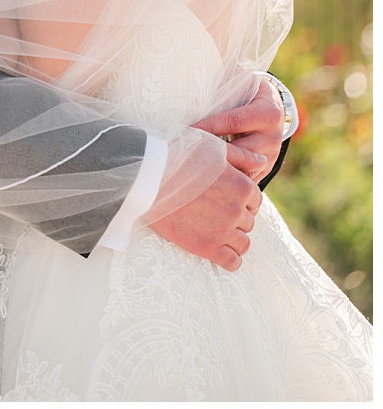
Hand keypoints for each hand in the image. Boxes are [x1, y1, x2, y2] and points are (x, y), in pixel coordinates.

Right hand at [148, 150, 261, 270]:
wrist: (145, 176)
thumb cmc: (176, 156)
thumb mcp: (212, 146)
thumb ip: (240, 155)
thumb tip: (263, 161)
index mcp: (242, 186)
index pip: (254, 201)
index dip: (241, 200)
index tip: (223, 199)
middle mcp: (237, 210)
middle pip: (248, 222)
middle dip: (234, 218)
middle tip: (212, 213)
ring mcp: (223, 230)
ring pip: (243, 243)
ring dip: (233, 239)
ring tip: (214, 232)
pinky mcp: (206, 246)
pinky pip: (232, 262)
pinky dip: (229, 259)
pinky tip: (217, 250)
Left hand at [189, 79, 284, 182]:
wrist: (269, 106)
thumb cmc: (245, 89)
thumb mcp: (239, 80)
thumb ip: (223, 79)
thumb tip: (191, 65)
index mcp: (268, 112)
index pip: (232, 121)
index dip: (207, 127)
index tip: (184, 131)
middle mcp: (274, 136)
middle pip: (239, 150)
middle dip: (211, 152)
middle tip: (182, 153)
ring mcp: (270, 155)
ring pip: (242, 168)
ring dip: (217, 169)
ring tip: (190, 169)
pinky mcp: (264, 170)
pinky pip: (242, 178)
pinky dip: (224, 179)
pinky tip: (202, 179)